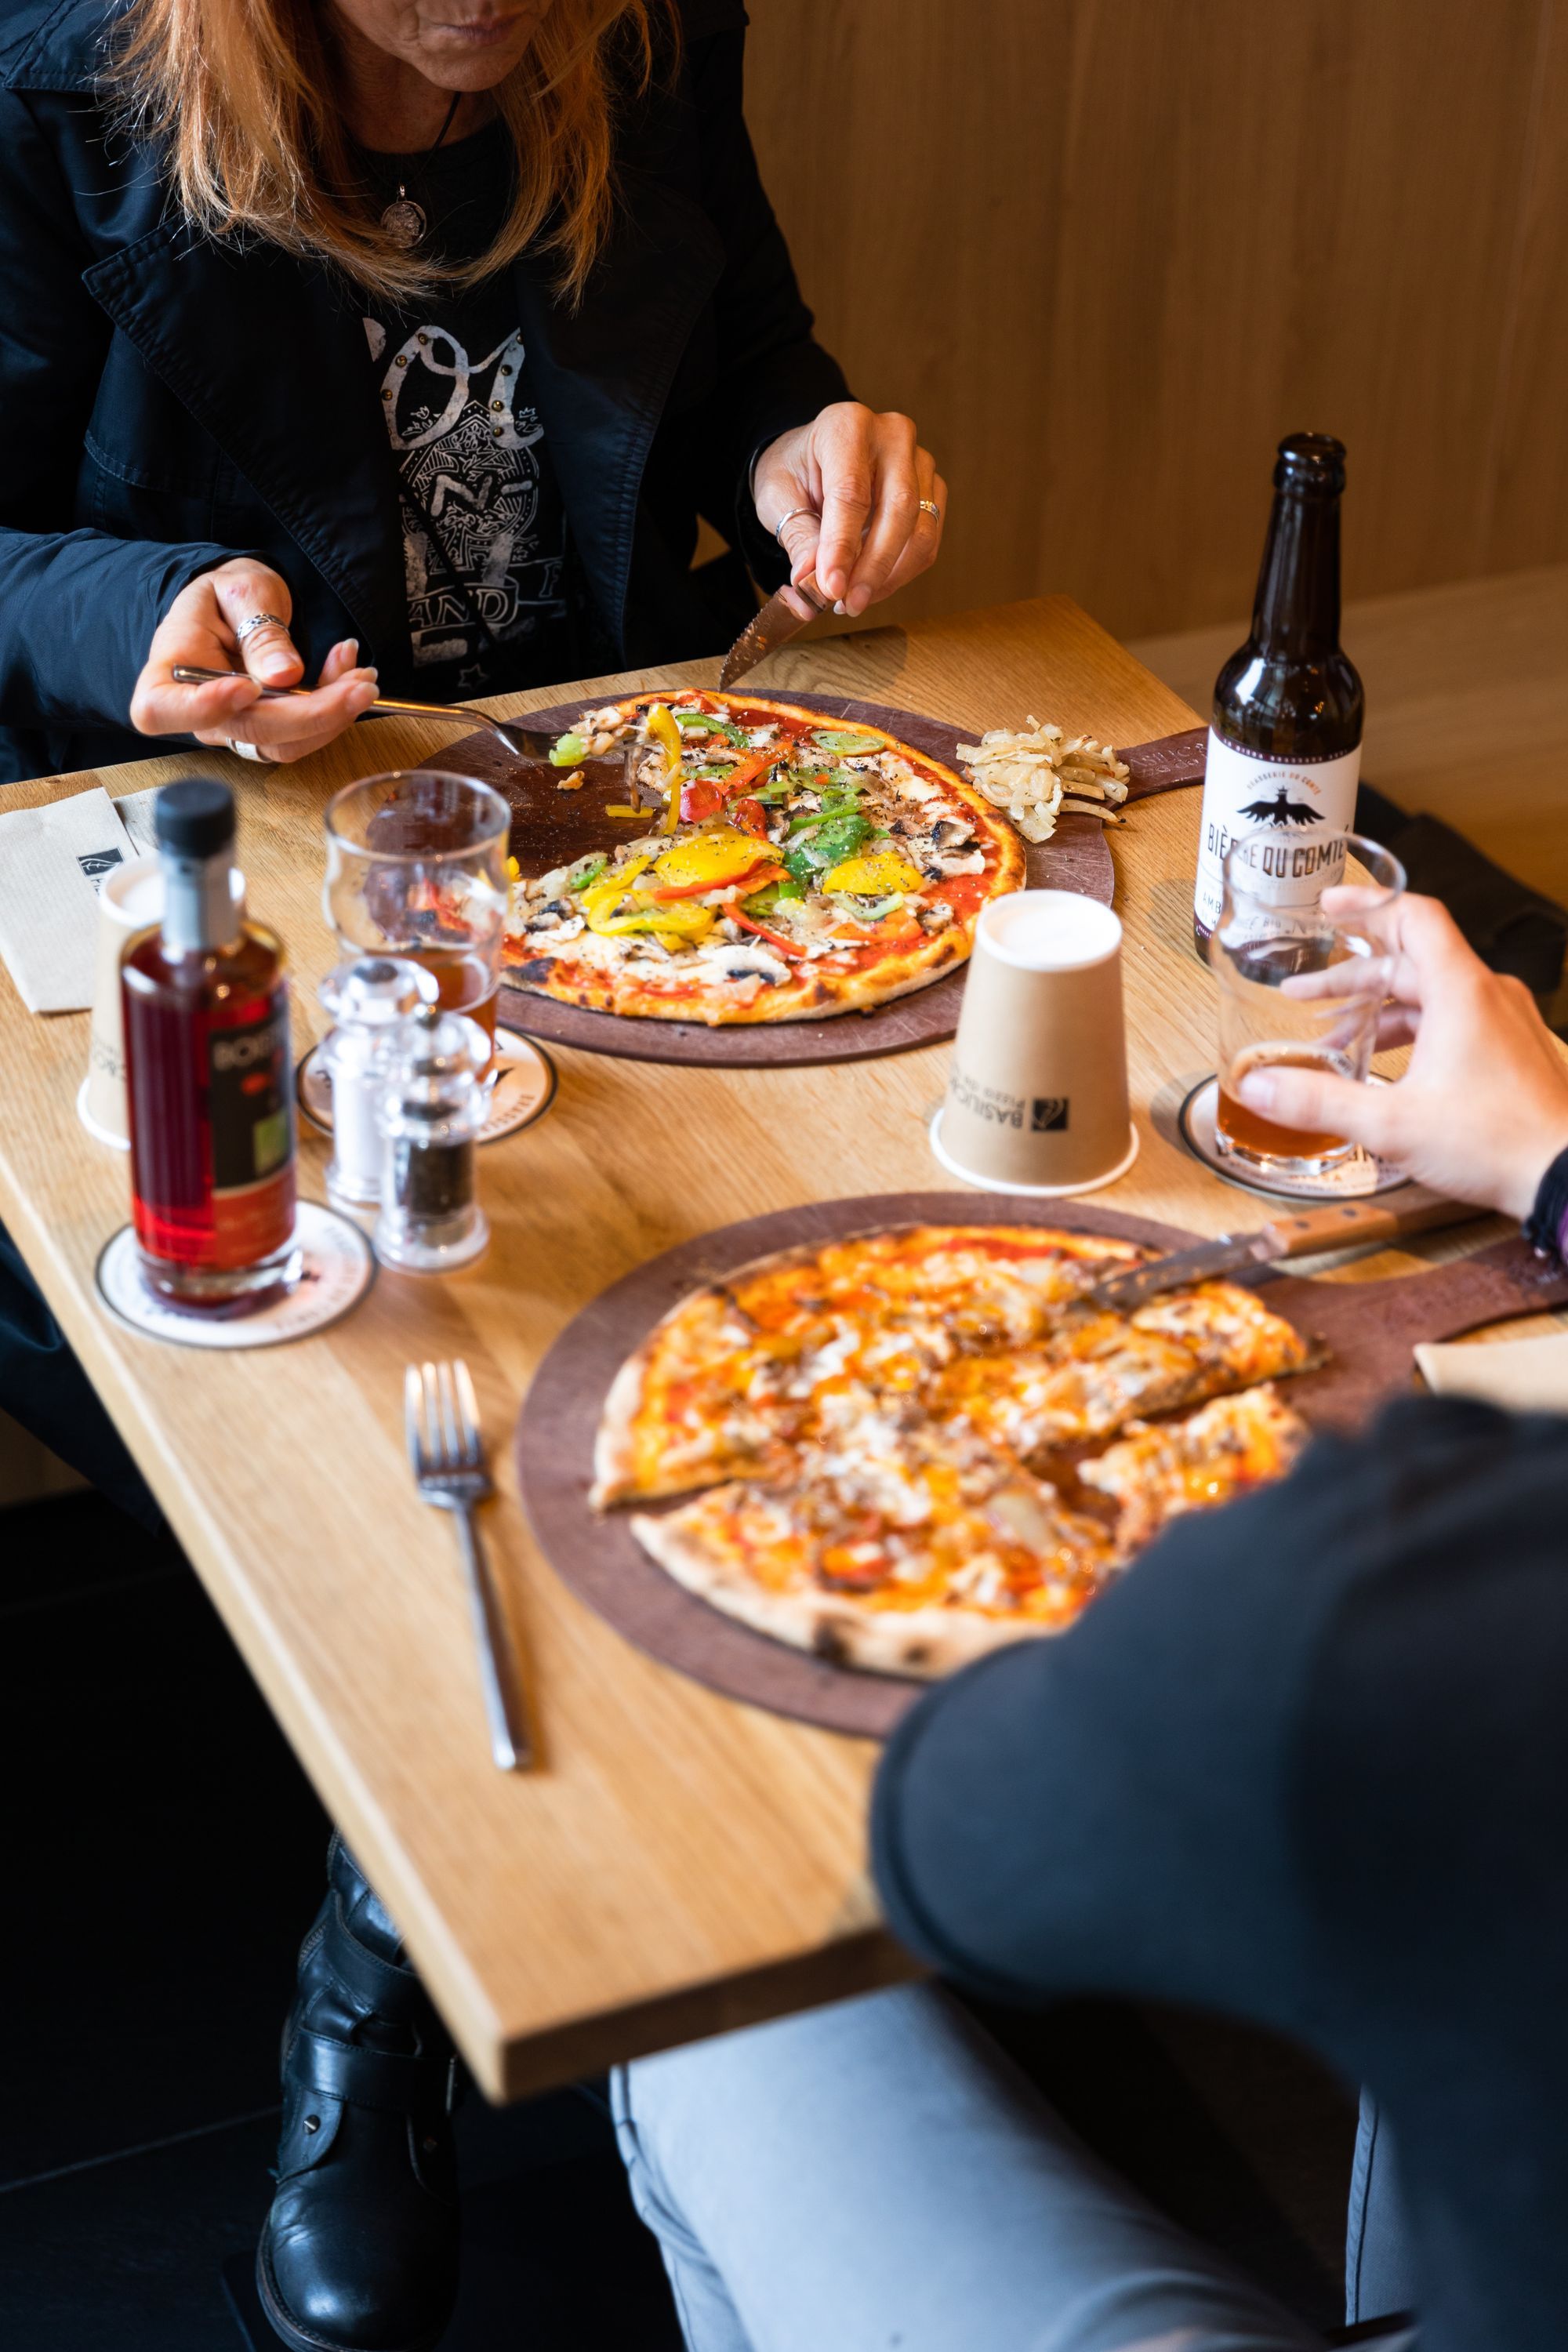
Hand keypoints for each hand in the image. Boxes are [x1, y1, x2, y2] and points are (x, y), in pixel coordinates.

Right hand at [130, 559, 379, 763]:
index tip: (248, 686)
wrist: (237, 606)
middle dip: (314, 712)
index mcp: (168, 673)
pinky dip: (335, 709)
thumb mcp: (241, 592)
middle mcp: (198, 713)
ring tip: (362, 674)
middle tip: (360, 683)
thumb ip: (260, 630)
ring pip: (285, 743)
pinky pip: (303, 736)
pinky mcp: (267, 733)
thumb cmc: (226, 595)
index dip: (206, 708)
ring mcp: (234, 729)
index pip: (164, 709)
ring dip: (334, 714)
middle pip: (249, 731)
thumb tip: (284, 674)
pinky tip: (349, 673)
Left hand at [753, 402, 946, 617]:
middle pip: (898, 509)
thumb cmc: (795, 472)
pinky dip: (901, 572)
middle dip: (874, 567)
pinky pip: (927, 540)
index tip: (831, 588)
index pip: (851, 492)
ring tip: (854, 600)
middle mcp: (892, 435)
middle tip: (848, 603)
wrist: (814, 458)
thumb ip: (798, 536)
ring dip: (889, 576)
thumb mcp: (778, 497)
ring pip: (921, 530)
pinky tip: (872, 585)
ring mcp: (920, 461)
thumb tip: (811, 582)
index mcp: (847, 425)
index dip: (842, 546)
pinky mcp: (933, 488)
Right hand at [1235, 889, 1567, 1218]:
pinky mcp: (1513, 1051)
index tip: (1330, 905)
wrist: (1566, 1176)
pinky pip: (1457, 1022)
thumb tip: (1259, 1087)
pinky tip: (1388, 1067)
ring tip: (1337, 1040)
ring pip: (1433, 995)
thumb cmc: (1495, 1142)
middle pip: (1411, 963)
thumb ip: (1317, 1101)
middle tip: (1304, 995)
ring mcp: (1505, 1022)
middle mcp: (1487, 995)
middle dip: (1352, 978)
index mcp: (1460, 991)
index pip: (1412, 917)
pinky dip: (1415, 1031)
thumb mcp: (1391, 1124)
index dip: (1367, 905)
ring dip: (1382, 1011)